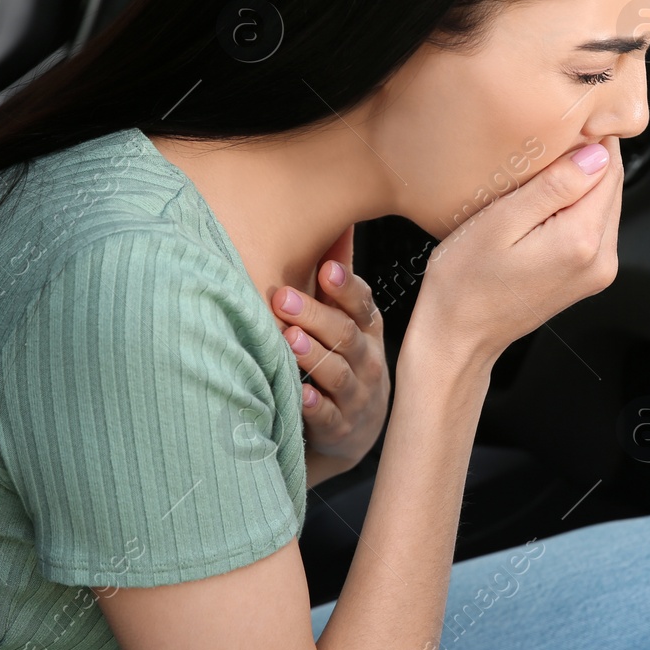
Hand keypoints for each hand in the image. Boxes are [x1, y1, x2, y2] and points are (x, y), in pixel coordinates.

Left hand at [269, 226, 388, 483]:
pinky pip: (328, 416)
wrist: (357, 428)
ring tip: (288, 340)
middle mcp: (366, 360)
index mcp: (367, 329)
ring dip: (312, 356)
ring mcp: (355, 395)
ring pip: (337, 373)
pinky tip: (301, 394)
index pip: (362, 305)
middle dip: (315, 316)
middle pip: (345, 335)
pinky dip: (315, 405)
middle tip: (282, 298)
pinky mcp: (339, 426)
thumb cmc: (346, 360)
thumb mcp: (350, 319)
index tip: (326, 269)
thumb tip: (340, 222)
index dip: (345, 288)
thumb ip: (339, 277)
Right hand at [411, 134, 622, 373]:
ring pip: (604, 203)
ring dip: (579, 182)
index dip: (587, 138)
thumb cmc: (464, 284)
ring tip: (536, 177)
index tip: (558, 125)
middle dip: (585, 159)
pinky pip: (593, 225)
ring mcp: (597, 272)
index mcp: (581, 240)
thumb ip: (553, 187)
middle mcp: (600, 259)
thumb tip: (595, 154)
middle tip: (543, 145)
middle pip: (612, 184)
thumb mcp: (499, 222)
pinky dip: (574, 207)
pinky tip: (541, 205)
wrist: (458, 337)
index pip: (609, 167)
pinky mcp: (587, 276)